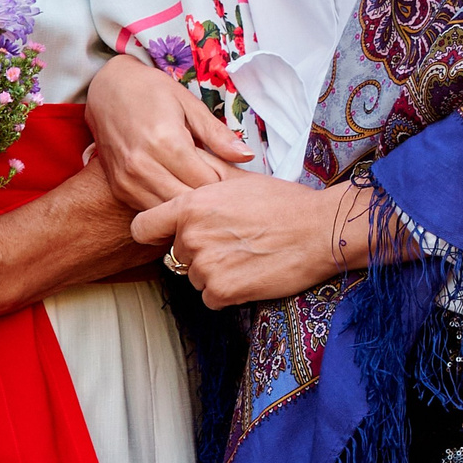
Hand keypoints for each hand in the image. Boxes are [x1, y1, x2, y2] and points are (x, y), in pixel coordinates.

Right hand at [86, 53, 251, 209]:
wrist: (106, 88)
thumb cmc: (150, 91)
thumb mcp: (188, 103)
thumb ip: (217, 134)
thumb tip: (247, 156)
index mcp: (165, 141)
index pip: (207, 183)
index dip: (222, 181)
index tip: (226, 172)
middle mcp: (142, 165)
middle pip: (188, 201)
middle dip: (205, 197)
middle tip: (214, 182)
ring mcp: (127, 180)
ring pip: (168, 211)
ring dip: (185, 204)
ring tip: (193, 184)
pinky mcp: (119, 189)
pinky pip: (150, 210)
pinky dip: (165, 204)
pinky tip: (174, 186)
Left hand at [131, 172, 386, 307]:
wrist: (319, 230)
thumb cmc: (282, 201)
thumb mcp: (236, 179)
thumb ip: (202, 177)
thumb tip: (182, 165)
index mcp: (189, 205)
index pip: (143, 227)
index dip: (154, 232)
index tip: (167, 234)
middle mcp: (191, 236)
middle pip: (176, 254)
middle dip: (198, 250)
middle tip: (231, 240)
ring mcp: (206, 266)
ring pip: (194, 277)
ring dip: (213, 272)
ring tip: (244, 255)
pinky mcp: (223, 291)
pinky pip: (210, 298)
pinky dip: (227, 292)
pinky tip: (249, 273)